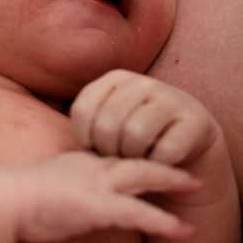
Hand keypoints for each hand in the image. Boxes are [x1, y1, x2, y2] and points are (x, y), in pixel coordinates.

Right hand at [14, 151, 199, 242]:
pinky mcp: (97, 207)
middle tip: (190, 163)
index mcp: (83, 160)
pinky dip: (162, 221)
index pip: (119, 153)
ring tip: (198, 186)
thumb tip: (70, 192)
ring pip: (144, 177)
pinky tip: (181, 229)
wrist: (4, 201)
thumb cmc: (17, 197)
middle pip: (138, 158)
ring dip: (173, 182)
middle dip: (166, 160)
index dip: (142, 151)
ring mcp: (97, 185)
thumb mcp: (48, 182)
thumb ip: (66, 182)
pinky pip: (137, 213)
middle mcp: (94, 167)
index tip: (159, 152)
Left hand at [70, 70, 217, 166]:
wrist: (188, 143)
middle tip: (118, 157)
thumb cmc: (135, 138)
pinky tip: (160, 161)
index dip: (85, 139)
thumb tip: (48, 136)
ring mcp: (171, 98)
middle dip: (109, 151)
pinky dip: (158, 164)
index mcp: (115, 79)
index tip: (95, 148)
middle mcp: (142, 83)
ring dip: (133, 158)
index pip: (83, 110)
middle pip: (108, 125)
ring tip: (138, 158)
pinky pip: (165, 151)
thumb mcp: (107, 121)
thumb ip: (85, 121)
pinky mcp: (195, 121)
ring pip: (136, 135)